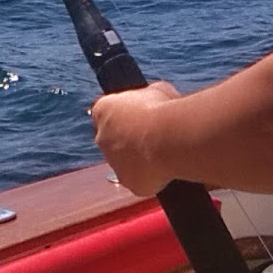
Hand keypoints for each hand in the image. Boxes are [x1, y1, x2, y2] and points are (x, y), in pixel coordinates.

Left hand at [90, 81, 181, 196]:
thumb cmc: (163, 110)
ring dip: (141, 159)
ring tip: (165, 151)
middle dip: (132, 138)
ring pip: (126, 162)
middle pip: (115, 139)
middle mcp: (102, 137)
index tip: (142, 116)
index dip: (126, 115)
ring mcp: (114, 162)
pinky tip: (166, 167)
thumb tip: (154, 99)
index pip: (107, 113)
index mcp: (103, 110)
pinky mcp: (129, 182)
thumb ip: (147, 97)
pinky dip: (152, 176)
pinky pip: (139, 180)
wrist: (170, 138)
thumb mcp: (157, 90)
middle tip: (155, 135)